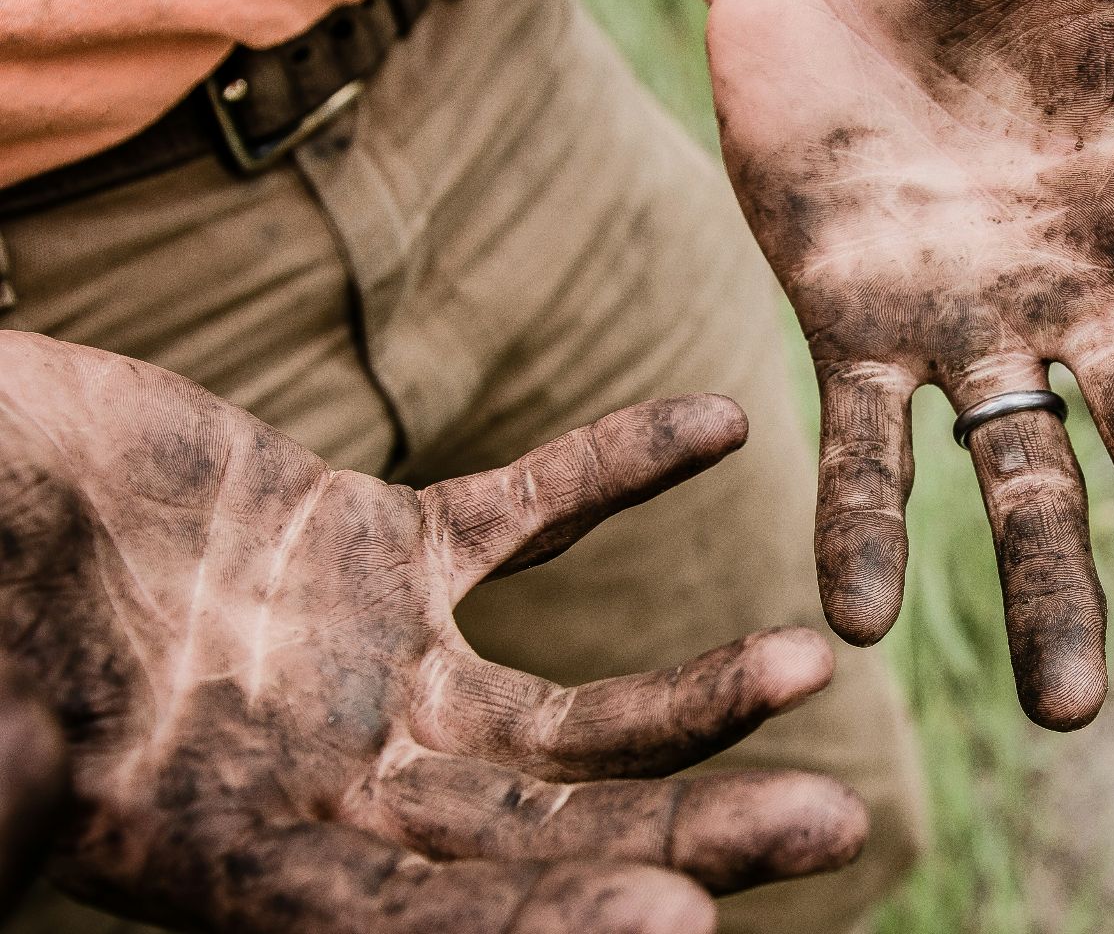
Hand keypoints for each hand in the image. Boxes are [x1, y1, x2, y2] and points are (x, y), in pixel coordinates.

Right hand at [0, 333, 865, 933]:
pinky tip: (717, 423)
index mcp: (232, 855)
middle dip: (686, 838)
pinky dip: (616, 467)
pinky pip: (527, 513)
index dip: (537, 932)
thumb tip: (23, 803)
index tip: (674, 923)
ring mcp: (373, 667)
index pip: (409, 926)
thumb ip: (7, 771)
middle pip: (543, 837)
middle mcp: (331, 782)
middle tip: (837, 830)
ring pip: (568, 711)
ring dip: (692, 692)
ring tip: (807, 665)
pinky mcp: (385, 547)